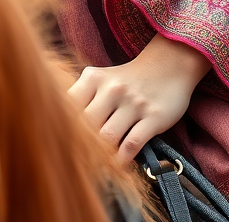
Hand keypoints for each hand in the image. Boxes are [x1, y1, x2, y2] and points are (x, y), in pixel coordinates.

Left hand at [68, 34, 211, 160]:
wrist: (170, 65)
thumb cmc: (129, 79)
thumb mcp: (103, 79)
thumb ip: (82, 98)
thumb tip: (58, 128)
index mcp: (95, 78)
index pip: (68, 105)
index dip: (61, 127)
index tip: (58, 143)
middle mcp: (113, 89)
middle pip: (86, 125)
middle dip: (81, 144)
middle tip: (78, 160)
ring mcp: (134, 103)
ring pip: (107, 137)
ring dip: (100, 155)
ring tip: (96, 164)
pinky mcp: (153, 117)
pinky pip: (131, 144)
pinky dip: (121, 159)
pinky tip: (117, 162)